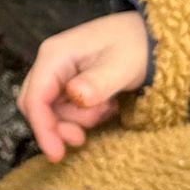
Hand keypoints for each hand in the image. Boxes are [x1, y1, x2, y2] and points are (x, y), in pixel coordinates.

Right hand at [18, 10, 150, 161]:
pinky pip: (67, 107)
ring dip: (77, 120)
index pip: (36, 98)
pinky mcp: (71, 82)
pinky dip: (85, 115)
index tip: (56, 154)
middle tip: (82, 139)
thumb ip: (98, 83)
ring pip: (53, 110)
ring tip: (108, 109)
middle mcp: (52, 63)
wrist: (153, 36)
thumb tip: (75, 96)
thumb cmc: (138, 46)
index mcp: (55, 55)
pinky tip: (107, 106)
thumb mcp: (122, 66)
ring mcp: (60, 73)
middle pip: (37, 105)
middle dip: (56, 127)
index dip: (42, 128)